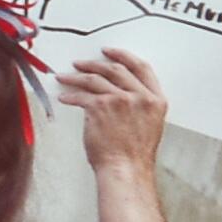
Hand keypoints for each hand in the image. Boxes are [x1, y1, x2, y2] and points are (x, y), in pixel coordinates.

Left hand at [56, 48, 171, 173]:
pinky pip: (81, 95)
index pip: (142, 68)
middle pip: (115, 69)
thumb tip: (118, 91)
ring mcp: (120, 100)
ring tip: (66, 77)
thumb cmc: (135, 154)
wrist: (125, 169)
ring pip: (94, 78)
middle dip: (94, 63)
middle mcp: (140, 97)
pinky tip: (64, 97)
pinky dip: (70, 95)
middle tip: (81, 63)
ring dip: (76, 76)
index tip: (110, 52)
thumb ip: (139, 104)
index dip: (123, 56)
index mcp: (156, 100)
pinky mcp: (100, 107)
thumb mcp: (149, 124)